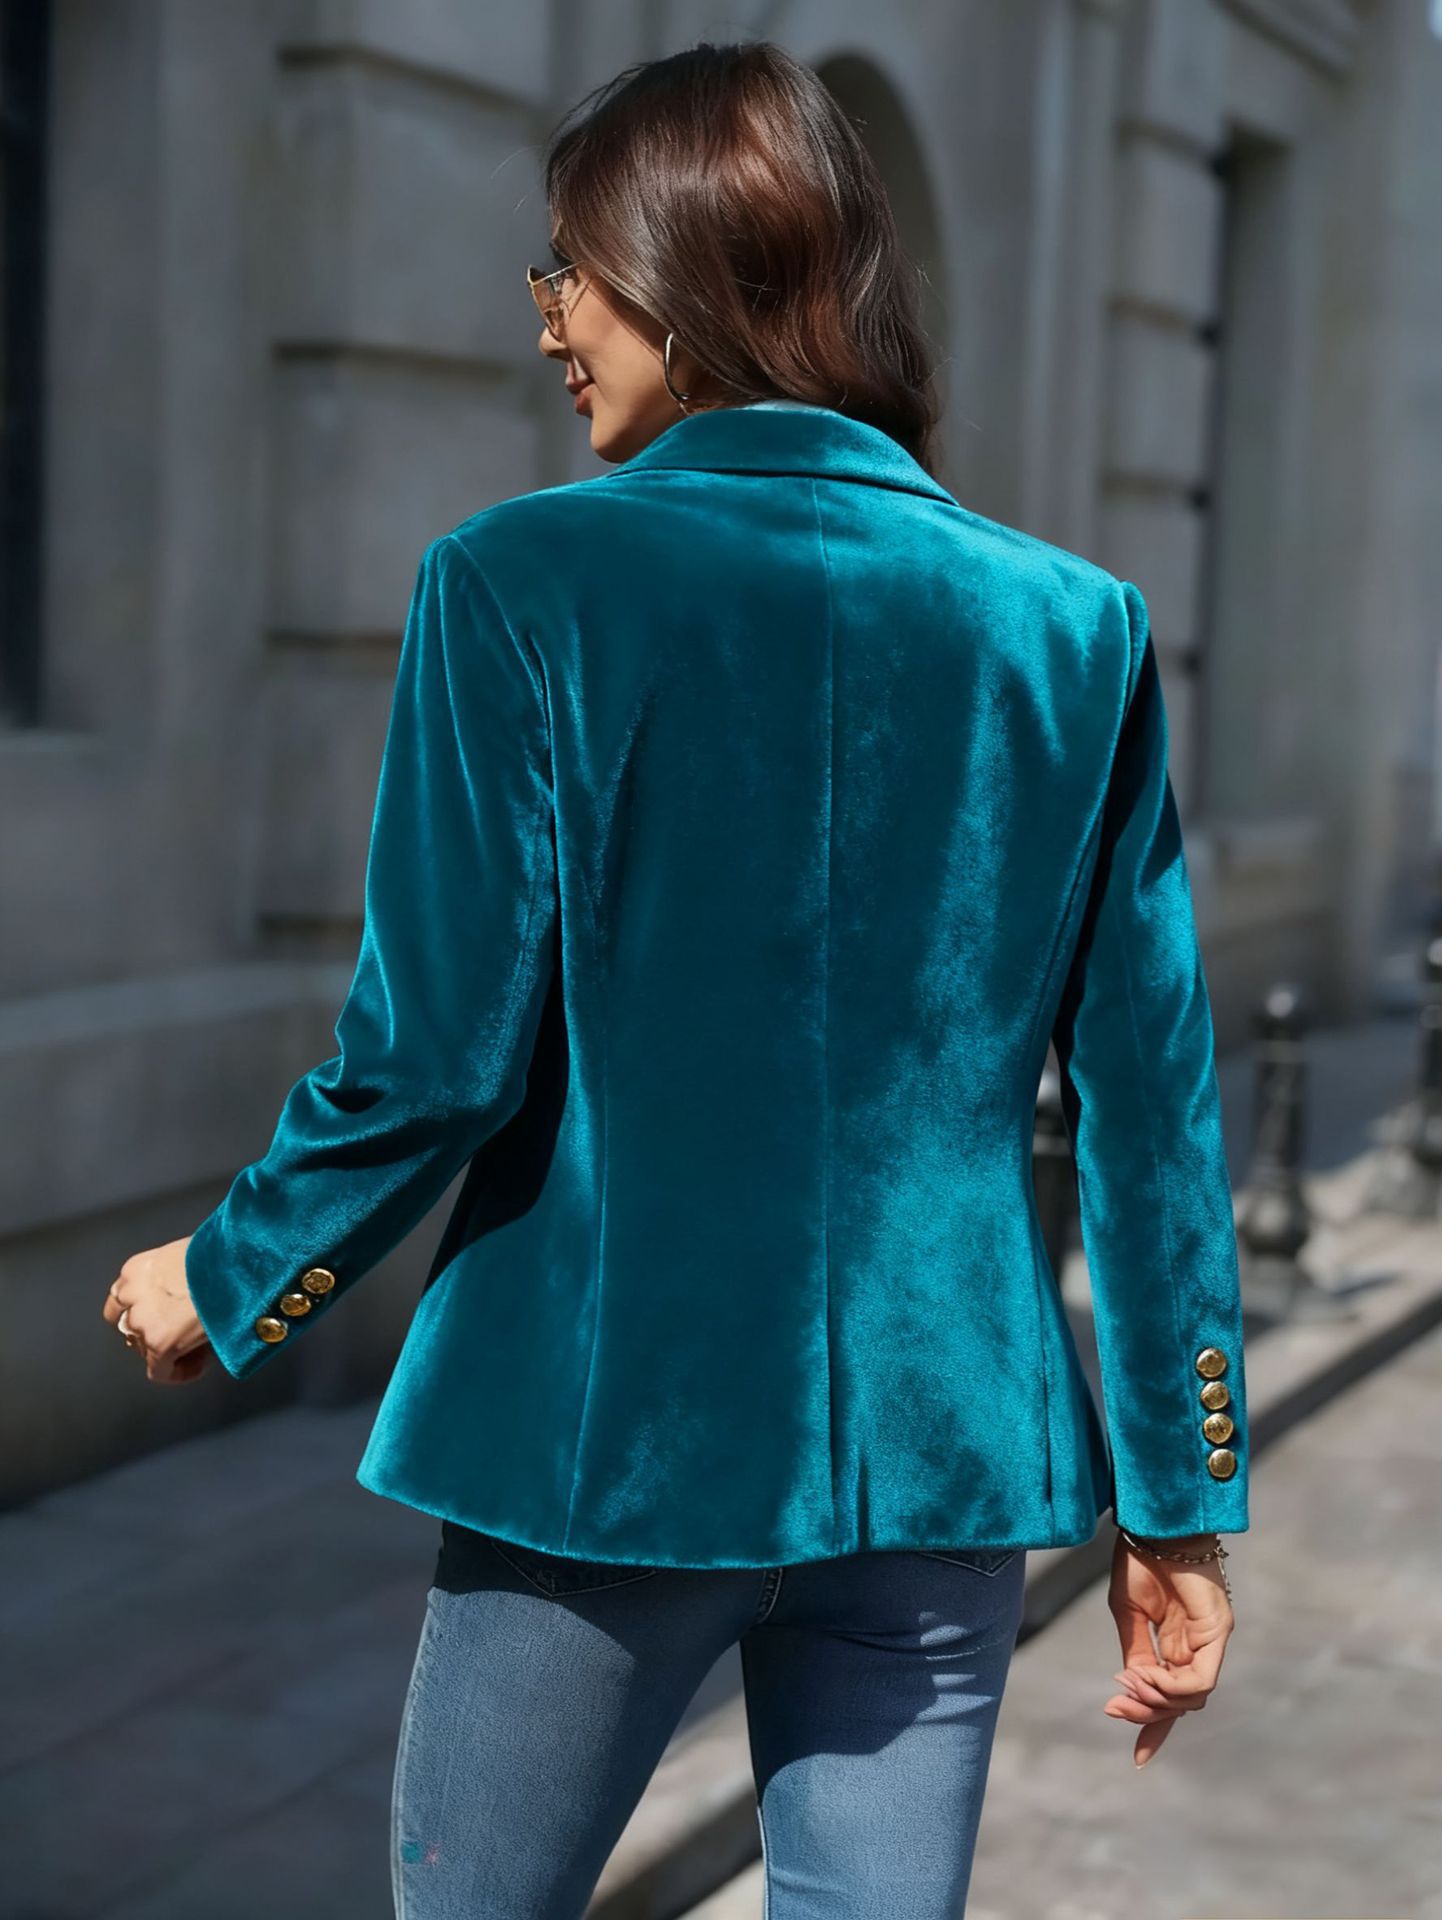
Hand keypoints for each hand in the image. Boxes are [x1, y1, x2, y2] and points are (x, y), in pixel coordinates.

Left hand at [103, 1236, 213, 1384]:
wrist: (240, 1265)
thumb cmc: (226, 1253)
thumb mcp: (190, 1252)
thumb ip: (175, 1271)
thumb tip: (187, 1288)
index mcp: (136, 1270)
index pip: (121, 1300)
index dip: (144, 1311)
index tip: (168, 1314)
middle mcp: (132, 1295)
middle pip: (129, 1326)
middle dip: (154, 1332)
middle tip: (183, 1332)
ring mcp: (143, 1321)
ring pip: (144, 1349)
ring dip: (167, 1349)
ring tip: (199, 1345)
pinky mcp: (159, 1343)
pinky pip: (160, 1372)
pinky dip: (178, 1372)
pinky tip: (200, 1364)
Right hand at [1103, 1529, 1233, 1767]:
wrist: (1152, 1524)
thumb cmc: (1139, 1559)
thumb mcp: (1128, 1614)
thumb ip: (1135, 1654)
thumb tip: (1132, 1691)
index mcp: (1177, 1643)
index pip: (1172, 1697)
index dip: (1155, 1729)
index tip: (1139, 1760)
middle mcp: (1199, 1646)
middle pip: (1182, 1703)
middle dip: (1147, 1714)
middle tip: (1113, 1706)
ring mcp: (1211, 1640)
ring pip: (1193, 1697)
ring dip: (1157, 1700)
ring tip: (1127, 1684)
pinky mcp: (1218, 1631)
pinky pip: (1202, 1678)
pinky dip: (1173, 1686)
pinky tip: (1147, 1675)